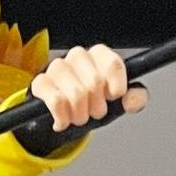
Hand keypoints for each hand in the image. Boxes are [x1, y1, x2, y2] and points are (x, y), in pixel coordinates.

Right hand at [29, 44, 148, 131]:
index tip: (112, 98)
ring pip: (76, 95)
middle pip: (95, 84)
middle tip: (92, 112)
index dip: (115, 89)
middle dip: (96, 108)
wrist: (63, 115)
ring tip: (78, 117)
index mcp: (99, 54)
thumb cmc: (90, 104)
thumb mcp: (116, 104)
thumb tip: (135, 97)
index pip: (113, 65)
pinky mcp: (41, 83)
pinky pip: (57, 102)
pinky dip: (62, 119)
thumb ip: (133, 99)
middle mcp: (78, 55)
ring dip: (79, 116)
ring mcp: (57, 67)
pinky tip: (62, 121)